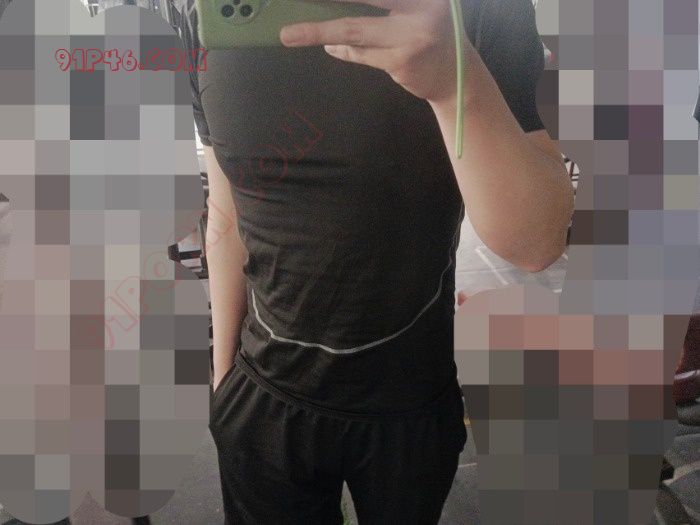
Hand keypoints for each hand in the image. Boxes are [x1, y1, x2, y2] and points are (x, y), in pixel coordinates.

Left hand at [279, 0, 469, 102]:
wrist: (456, 76)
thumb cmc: (429, 32)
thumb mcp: (413, 8)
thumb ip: (383, 4)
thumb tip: (334, 13)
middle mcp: (423, 7)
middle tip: (293, 0)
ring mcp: (412, 36)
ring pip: (354, 30)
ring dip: (318, 31)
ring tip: (290, 33)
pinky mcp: (402, 62)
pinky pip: (361, 54)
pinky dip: (343, 49)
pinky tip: (329, 46)